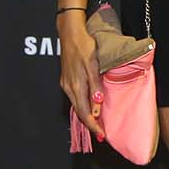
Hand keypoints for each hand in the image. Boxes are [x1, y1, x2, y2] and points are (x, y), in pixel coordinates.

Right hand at [57, 12, 103, 140]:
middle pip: (79, 112)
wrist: (70, 33)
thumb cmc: (84, 46)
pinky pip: (75, 98)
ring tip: (97, 123)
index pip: (84, 113)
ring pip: (77, 105)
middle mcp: (69, 87)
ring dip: (87, 116)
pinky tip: (89, 107)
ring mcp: (66, 83)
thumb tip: (96, 106)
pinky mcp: (66, 79)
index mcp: (76, 86)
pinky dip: (83, 106)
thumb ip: (95, 86)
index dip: (93, 125)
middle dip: (90, 124)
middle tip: (102, 134)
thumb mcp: (93, 64)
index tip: (102, 135)